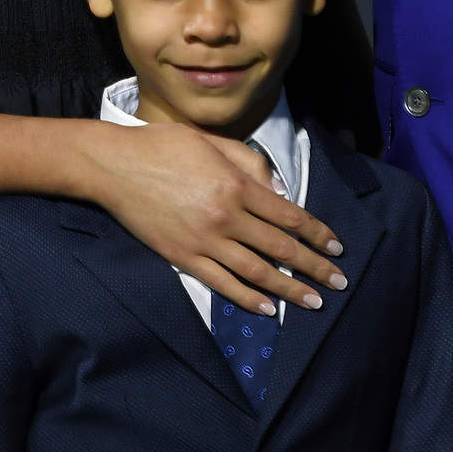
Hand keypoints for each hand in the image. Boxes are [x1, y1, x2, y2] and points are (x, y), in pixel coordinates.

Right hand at [73, 118, 346, 312]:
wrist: (114, 166)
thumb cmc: (165, 146)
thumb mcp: (214, 142)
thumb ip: (251, 165)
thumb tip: (279, 193)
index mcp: (236, 185)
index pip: (288, 215)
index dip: (316, 234)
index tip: (337, 248)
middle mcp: (225, 216)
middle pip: (280, 247)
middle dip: (313, 267)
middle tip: (338, 282)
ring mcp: (203, 241)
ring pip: (256, 271)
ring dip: (288, 289)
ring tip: (312, 302)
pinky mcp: (182, 257)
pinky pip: (221, 283)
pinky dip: (246, 298)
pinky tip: (267, 309)